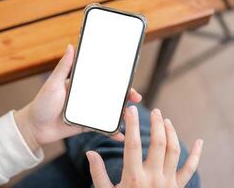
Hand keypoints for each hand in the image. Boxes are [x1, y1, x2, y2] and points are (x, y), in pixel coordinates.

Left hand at [14, 44, 142, 151]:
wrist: (34, 128)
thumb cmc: (41, 103)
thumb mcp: (53, 83)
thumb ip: (64, 67)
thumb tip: (71, 46)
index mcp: (81, 85)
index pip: (103, 80)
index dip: (117, 79)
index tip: (129, 78)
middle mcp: (87, 98)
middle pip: (111, 96)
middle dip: (125, 97)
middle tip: (136, 98)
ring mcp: (88, 112)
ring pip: (110, 112)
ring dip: (122, 114)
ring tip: (131, 116)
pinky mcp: (86, 126)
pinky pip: (102, 128)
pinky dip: (112, 132)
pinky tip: (121, 136)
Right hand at [86, 107, 202, 187]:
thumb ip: (98, 173)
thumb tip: (90, 153)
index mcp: (134, 177)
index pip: (133, 144)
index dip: (132, 125)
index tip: (131, 110)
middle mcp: (153, 178)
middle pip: (158, 143)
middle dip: (157, 124)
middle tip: (155, 111)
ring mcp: (168, 183)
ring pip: (174, 152)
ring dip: (171, 133)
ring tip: (166, 120)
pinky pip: (190, 169)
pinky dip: (197, 155)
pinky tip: (200, 142)